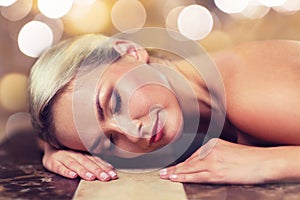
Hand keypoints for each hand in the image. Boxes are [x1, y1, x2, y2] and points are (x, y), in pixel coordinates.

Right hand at [42, 144, 117, 180]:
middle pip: (88, 162)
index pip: (96, 160)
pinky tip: (72, 175)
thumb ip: (94, 161)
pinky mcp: (52, 162)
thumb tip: (110, 169)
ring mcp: (63, 156)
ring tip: (91, 177)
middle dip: (97, 170)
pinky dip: (66, 171)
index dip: (105, 167)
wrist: (49, 146)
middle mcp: (75, 153)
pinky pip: (59, 167)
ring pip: (75, 164)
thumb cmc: (69, 154)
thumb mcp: (82, 155)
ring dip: (83, 171)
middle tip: (105, 178)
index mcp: (84, 153)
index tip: (113, 175)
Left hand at [159, 138, 273, 183]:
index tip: (174, 166)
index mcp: (213, 143)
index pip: (194, 155)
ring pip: (190, 168)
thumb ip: (215, 153)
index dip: (183, 163)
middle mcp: (210, 150)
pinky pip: (197, 176)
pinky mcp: (217, 172)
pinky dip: (185, 177)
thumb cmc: (249, 157)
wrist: (263, 161)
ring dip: (176, 173)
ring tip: (166, 176)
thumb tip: (204, 162)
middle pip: (189, 161)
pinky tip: (177, 178)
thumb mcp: (229, 149)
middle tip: (163, 172)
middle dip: (175, 167)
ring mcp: (213, 161)